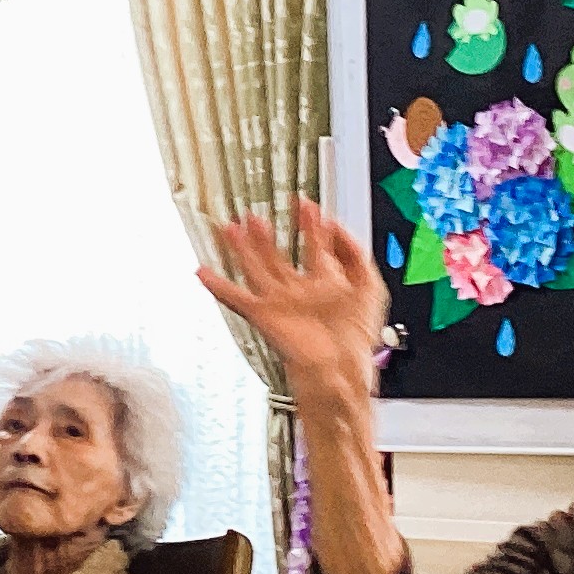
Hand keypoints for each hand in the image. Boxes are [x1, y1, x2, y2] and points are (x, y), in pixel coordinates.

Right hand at [200, 199, 385, 409]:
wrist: (338, 370)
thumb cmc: (355, 340)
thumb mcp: (369, 286)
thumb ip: (355, 254)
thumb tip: (337, 228)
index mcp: (326, 287)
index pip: (315, 248)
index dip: (310, 225)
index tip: (305, 204)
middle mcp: (299, 294)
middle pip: (276, 257)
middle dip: (265, 235)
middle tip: (253, 215)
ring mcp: (279, 304)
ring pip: (255, 269)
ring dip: (242, 248)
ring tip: (232, 227)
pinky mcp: (263, 316)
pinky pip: (236, 298)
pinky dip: (218, 286)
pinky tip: (204, 272)